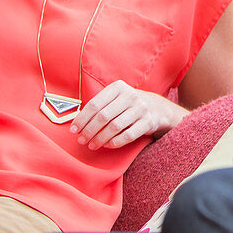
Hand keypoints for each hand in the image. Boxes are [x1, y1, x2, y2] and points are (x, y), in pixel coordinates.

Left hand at [71, 80, 185, 149]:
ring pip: (114, 127)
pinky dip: (115, 142)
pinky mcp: (149, 122)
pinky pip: (128, 136)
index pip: (94, 104)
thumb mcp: (117, 97)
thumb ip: (100, 105)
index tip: (73, 130)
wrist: (159, 108)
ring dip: (100, 138)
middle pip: (103, 116)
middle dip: (89, 131)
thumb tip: (77, 122)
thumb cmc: (129, 104)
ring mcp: (141, 109)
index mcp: (119, 87)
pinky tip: (107, 145)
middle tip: (81, 140)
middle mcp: (131, 96)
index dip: (82, 119)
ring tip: (92, 145)